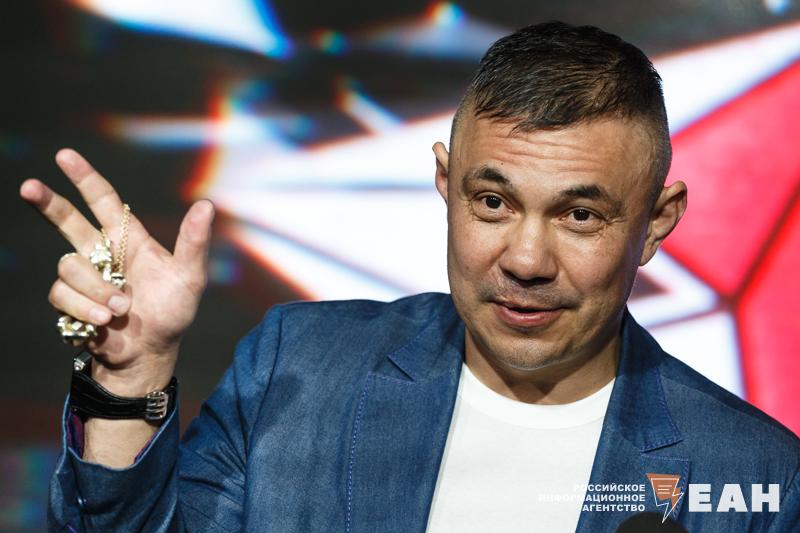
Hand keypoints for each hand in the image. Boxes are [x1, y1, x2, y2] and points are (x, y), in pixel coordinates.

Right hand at [20, 148, 214, 395]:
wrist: (151, 352)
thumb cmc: (174, 312)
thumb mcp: (190, 277)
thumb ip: (193, 242)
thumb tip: (205, 206)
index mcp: (129, 240)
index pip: (104, 202)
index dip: (84, 178)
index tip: (65, 156)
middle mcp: (102, 254)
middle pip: (67, 220)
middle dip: (47, 202)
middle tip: (28, 187)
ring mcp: (85, 278)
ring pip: (69, 265)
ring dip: (95, 288)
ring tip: (121, 308)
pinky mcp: (70, 302)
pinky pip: (63, 294)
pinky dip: (85, 307)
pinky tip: (104, 321)